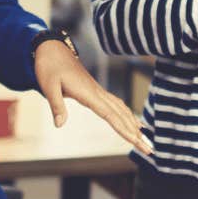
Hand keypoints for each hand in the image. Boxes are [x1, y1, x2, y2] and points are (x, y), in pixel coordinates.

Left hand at [32, 40, 152, 155]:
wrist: (52, 49)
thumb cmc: (49, 66)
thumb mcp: (48, 86)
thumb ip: (56, 105)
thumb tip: (60, 125)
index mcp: (88, 93)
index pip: (111, 115)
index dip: (124, 129)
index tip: (137, 140)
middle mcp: (98, 93)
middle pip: (121, 116)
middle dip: (136, 133)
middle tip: (149, 149)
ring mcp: (98, 91)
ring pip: (122, 110)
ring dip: (134, 125)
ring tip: (145, 139)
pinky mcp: (96, 91)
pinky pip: (116, 105)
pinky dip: (127, 115)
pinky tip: (133, 122)